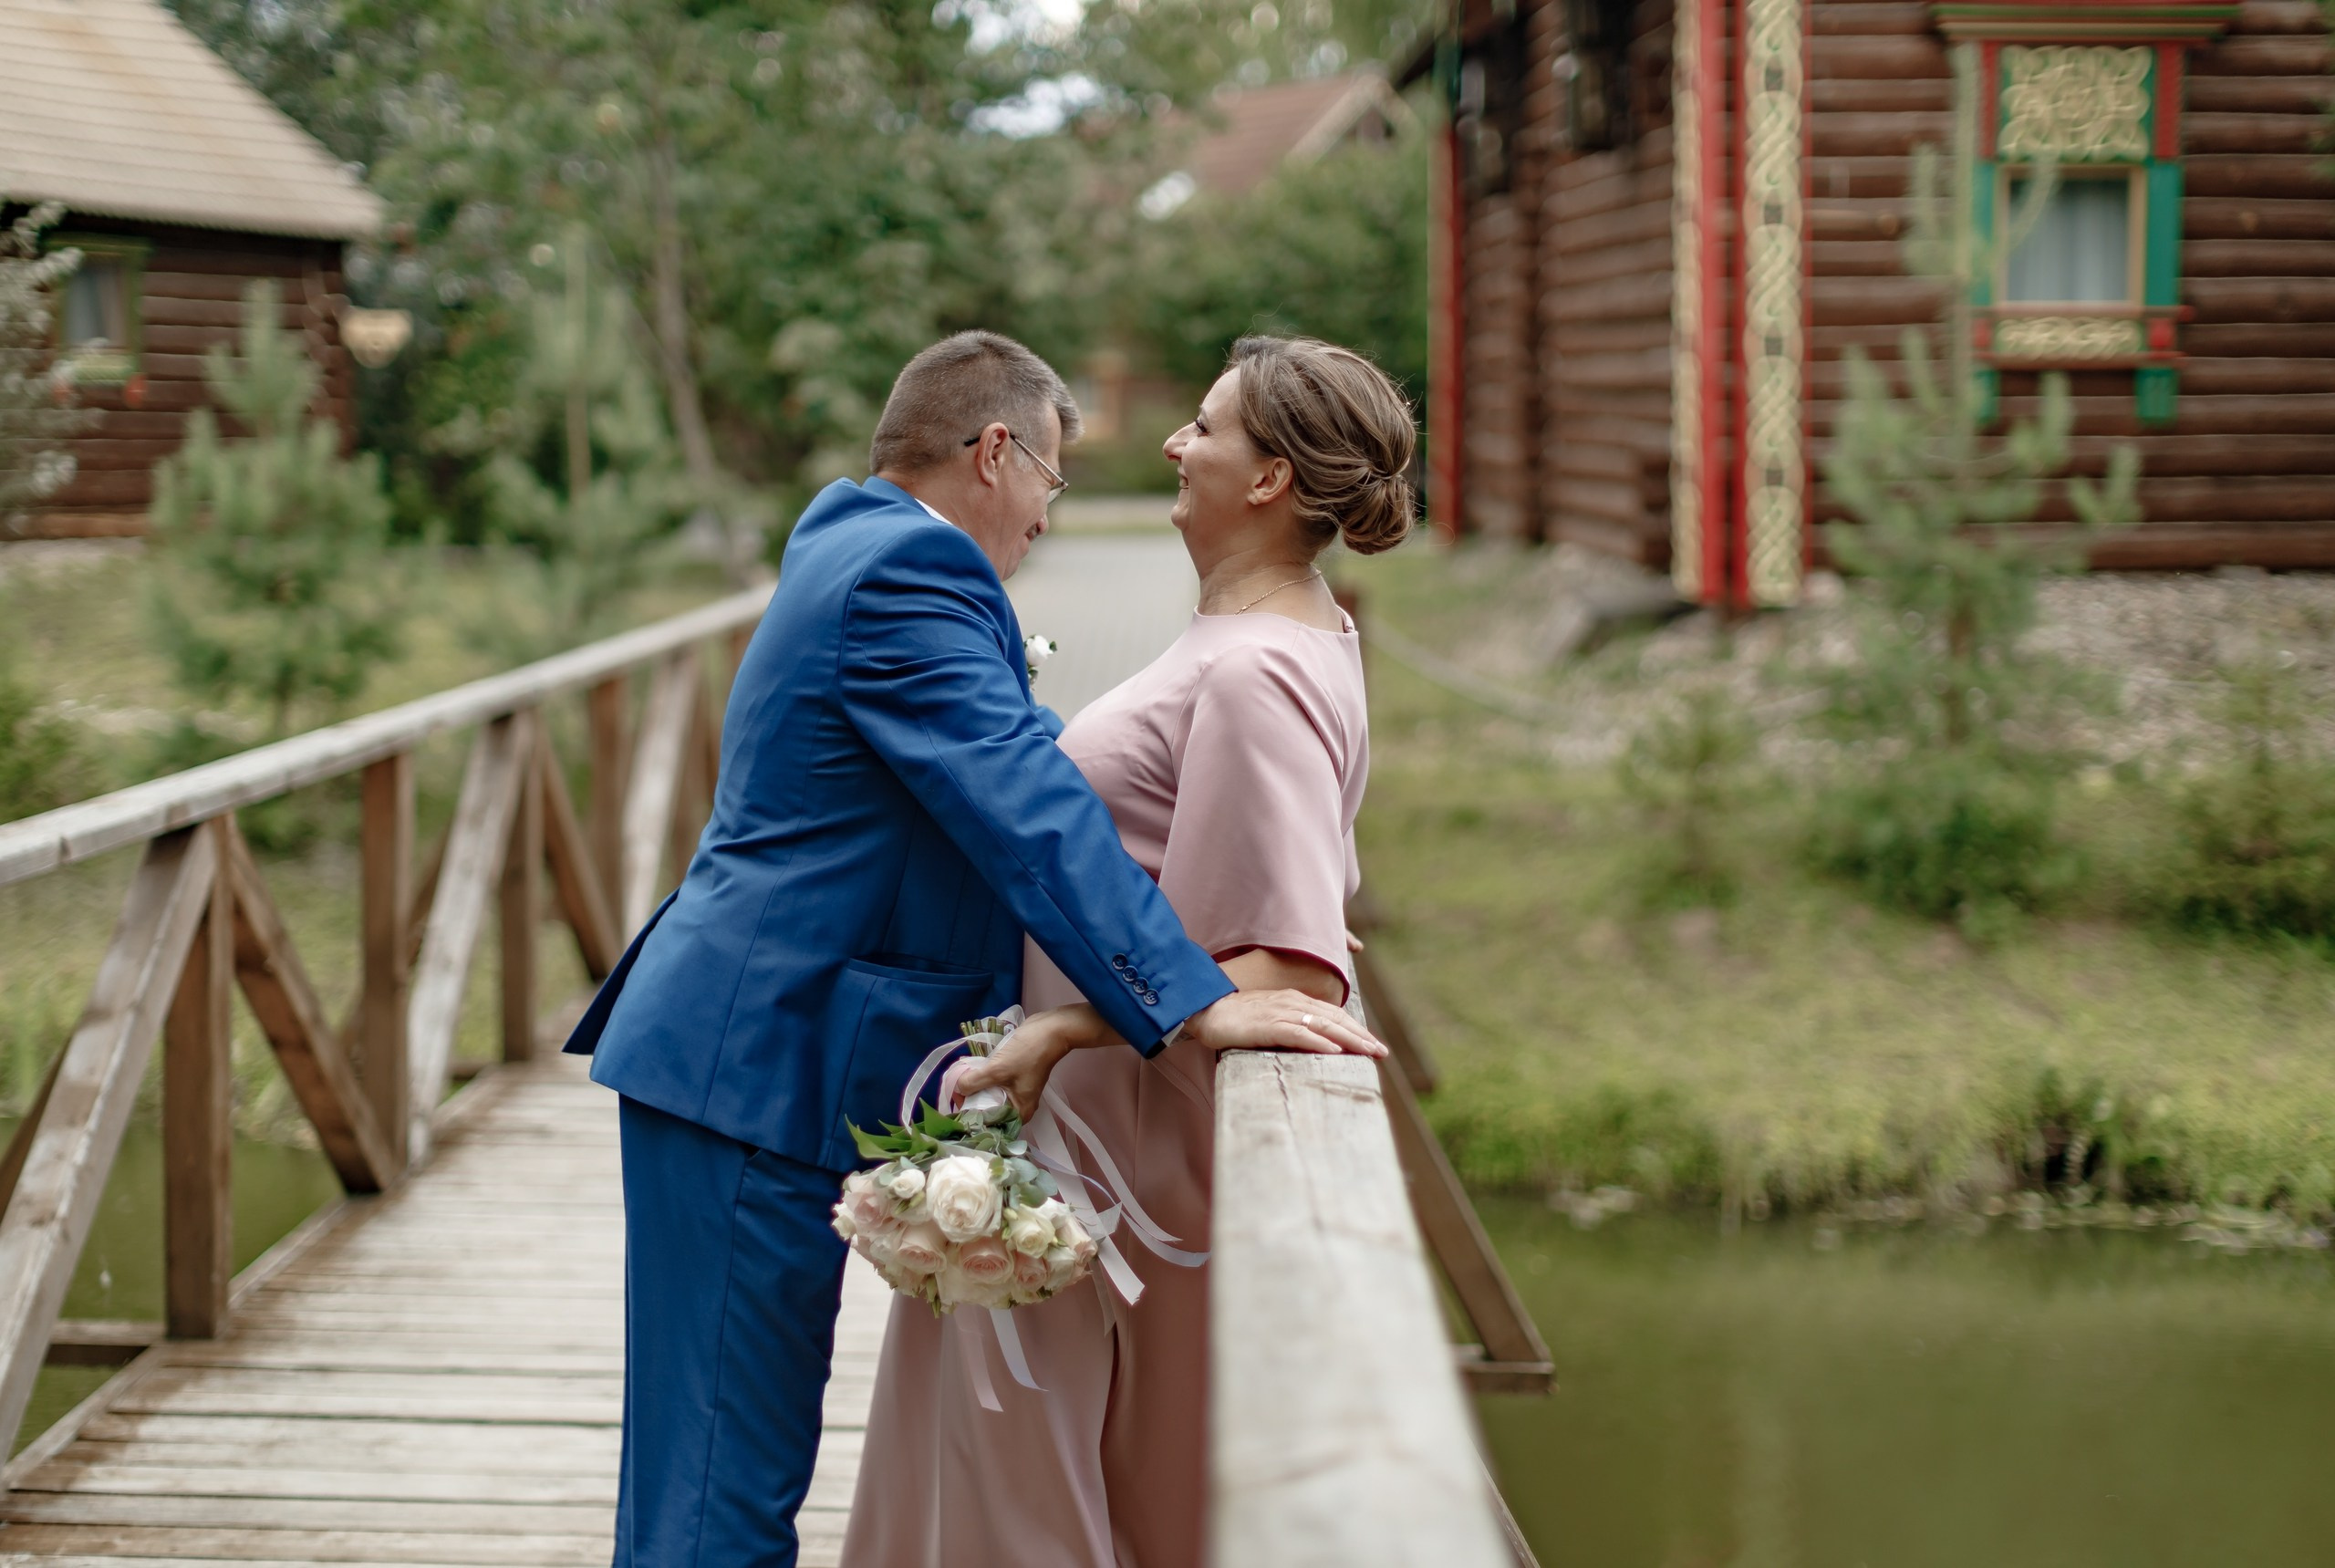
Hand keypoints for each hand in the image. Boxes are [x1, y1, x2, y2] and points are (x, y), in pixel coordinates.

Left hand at [945, 1005, 1107, 1122]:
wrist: (1051, 1029)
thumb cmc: (1028, 1053)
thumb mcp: (998, 1069)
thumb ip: (975, 1082)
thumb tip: (957, 1089)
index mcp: (1020, 1112)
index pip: (991, 1124)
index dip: (972, 1118)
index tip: (955, 1110)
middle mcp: (1018, 1105)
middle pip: (989, 1110)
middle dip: (972, 1102)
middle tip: (953, 1094)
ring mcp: (1016, 1090)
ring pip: (990, 1095)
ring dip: (976, 1089)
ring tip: (958, 1083)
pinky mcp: (1013, 1076)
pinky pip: (994, 1083)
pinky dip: (983, 1079)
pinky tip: (970, 1073)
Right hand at [1181, 989, 1386, 1057]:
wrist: (1204, 1010)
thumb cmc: (1234, 1018)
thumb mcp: (1268, 1018)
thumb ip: (1289, 1025)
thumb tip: (1311, 1041)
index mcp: (1294, 1000)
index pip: (1333, 1014)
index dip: (1355, 1029)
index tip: (1372, 1044)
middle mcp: (1292, 1003)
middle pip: (1335, 1019)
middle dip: (1361, 1036)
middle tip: (1381, 1052)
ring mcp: (1281, 1012)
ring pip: (1324, 1026)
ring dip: (1349, 1040)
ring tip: (1368, 1052)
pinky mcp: (1268, 1025)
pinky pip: (1299, 1033)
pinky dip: (1319, 1042)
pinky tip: (1334, 1051)